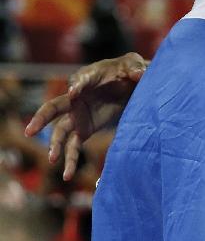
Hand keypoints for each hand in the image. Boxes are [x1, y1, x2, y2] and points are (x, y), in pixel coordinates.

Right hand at [24, 53, 147, 179]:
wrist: (131, 85)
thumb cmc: (129, 72)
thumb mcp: (134, 66)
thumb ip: (136, 69)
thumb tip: (139, 74)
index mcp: (87, 77)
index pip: (79, 81)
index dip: (77, 86)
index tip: (74, 92)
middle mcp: (75, 97)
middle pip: (54, 108)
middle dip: (41, 118)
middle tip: (30, 130)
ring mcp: (78, 115)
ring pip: (60, 131)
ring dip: (55, 145)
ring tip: (52, 159)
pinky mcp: (85, 129)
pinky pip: (73, 145)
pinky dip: (70, 159)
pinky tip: (67, 175)